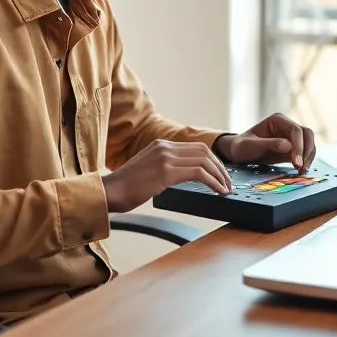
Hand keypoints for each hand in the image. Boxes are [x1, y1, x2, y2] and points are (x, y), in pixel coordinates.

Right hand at [102, 139, 232, 211]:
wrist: (109, 192)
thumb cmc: (126, 188)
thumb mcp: (148, 171)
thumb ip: (165, 169)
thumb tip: (183, 177)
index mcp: (161, 145)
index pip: (195, 147)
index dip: (212, 160)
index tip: (220, 174)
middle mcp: (164, 147)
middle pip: (204, 151)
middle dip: (220, 167)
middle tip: (228, 182)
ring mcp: (165, 157)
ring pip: (204, 161)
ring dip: (219, 175)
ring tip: (226, 189)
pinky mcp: (166, 171)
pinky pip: (198, 173)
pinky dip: (213, 182)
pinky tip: (218, 191)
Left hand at [214, 113, 316, 172]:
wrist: (239, 153)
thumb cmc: (241, 147)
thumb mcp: (250, 146)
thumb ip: (268, 144)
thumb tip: (289, 146)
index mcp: (277, 120)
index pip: (295, 130)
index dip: (299, 145)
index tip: (296, 161)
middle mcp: (287, 126)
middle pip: (307, 134)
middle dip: (307, 150)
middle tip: (302, 167)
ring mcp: (291, 137)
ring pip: (309, 143)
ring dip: (309, 156)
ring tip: (301, 170)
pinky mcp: (293, 148)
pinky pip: (305, 152)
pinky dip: (306, 161)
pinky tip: (300, 170)